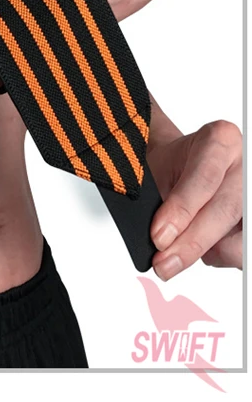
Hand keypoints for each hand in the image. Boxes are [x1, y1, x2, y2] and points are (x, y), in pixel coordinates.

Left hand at [147, 119, 242, 279]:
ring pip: (242, 235)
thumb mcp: (158, 171)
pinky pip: (244, 248)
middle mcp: (246, 163)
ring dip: (210, 252)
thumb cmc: (171, 166)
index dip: (182, 210)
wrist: (179, 165)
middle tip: (164, 262)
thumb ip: (161, 200)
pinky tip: (206, 249)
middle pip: (225, 209)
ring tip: (180, 254)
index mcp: (221, 139)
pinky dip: (224, 255)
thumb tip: (160, 240)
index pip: (204, 178)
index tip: (158, 236)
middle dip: (191, 241)